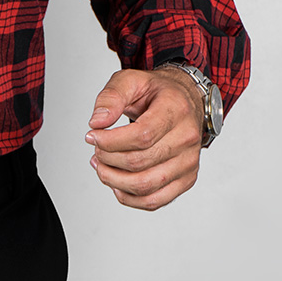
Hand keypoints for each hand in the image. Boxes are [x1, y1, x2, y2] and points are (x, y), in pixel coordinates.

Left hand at [84, 67, 204, 210]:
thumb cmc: (157, 91)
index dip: (111, 141)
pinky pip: (155, 200)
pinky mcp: (186, 179)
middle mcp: (187, 137)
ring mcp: (189, 162)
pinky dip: (129, 197)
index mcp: (175, 109)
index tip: (92, 136)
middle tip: (95, 149)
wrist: (185, 100)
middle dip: (108, 158)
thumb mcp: (131, 80)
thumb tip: (96, 122)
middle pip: (140, 162)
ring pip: (146, 186)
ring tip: (101, 166)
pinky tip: (116, 183)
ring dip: (114, 180)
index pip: (142, 135)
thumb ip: (111, 96)